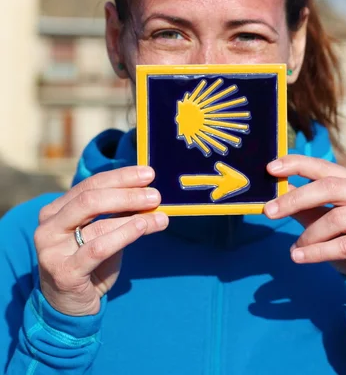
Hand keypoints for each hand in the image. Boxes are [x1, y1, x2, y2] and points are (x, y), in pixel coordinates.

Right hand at [34, 166, 167, 315]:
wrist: (70, 309)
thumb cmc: (89, 265)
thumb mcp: (102, 234)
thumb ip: (117, 215)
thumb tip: (148, 193)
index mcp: (55, 211)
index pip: (90, 184)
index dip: (121, 177)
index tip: (148, 174)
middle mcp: (48, 227)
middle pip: (91, 199)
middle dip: (127, 193)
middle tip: (155, 194)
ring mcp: (52, 250)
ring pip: (97, 223)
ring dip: (134, 216)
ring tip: (159, 215)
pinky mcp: (64, 272)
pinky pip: (98, 248)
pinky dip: (123, 235)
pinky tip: (142, 227)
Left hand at [264, 156, 345, 285]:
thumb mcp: (327, 223)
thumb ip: (307, 207)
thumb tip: (279, 191)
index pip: (326, 167)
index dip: (298, 164)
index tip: (271, 168)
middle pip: (331, 188)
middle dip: (296, 198)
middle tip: (269, 210)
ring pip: (338, 218)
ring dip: (310, 234)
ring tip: (295, 247)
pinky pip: (345, 245)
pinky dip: (317, 252)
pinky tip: (299, 256)